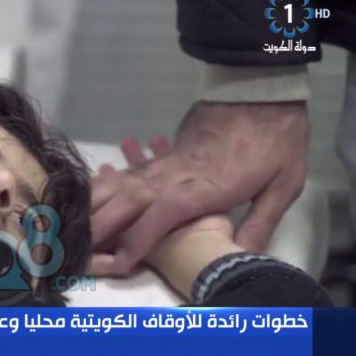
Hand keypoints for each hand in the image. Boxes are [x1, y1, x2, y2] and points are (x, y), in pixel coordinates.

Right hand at [90, 101, 307, 274]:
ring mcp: (162, 165)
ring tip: (71, 222)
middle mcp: (170, 178)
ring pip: (117, 186)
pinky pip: (125, 174)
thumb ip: (261, 222)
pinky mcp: (161, 158)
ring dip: (93, 205)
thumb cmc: (274, 139)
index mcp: (197, 189)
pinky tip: (88, 194)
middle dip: (98, 227)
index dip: (135, 243)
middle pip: (124, 203)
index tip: (118, 264)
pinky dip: (103, 185)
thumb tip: (243, 257)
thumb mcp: (284, 183)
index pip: (155, 220)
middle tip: (74, 248)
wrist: (260, 91)